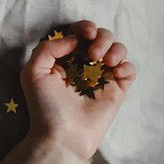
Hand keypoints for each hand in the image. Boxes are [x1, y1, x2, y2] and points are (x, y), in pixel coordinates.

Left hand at [19, 19, 136, 163]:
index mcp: (65, 57)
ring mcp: (102, 76)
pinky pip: (130, 69)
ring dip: (115, 48)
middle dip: (101, 38)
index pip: (79, 32)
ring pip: (118, 49)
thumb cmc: (44, 106)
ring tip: (104, 62)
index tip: (86, 34)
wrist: (62, 135)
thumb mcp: (33, 72)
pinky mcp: (117, 89)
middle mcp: (85, 64)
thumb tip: (74, 39)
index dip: (85, 27)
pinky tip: (115, 72)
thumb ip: (48, 48)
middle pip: (102, 36)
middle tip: (93, 54)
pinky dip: (126, 65)